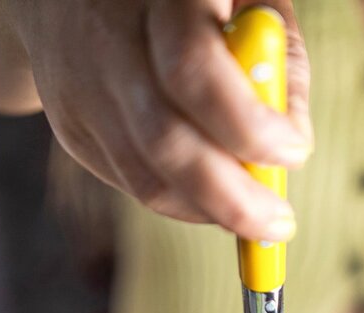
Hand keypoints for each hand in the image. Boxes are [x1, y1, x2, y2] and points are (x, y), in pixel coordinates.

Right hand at [0, 0, 310, 234]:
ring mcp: (80, 87)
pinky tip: (211, 197)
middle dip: (232, 197)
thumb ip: (278, 63)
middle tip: (278, 223)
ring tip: (253, 217)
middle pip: (165, 141)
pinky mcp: (69, 125)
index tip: (293, 153)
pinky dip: (182, 203)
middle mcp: (108, 39)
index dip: (248, 127)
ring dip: (209, 211)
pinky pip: (132, 184)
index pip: (195, 72)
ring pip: (146, 178)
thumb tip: (294, 144)